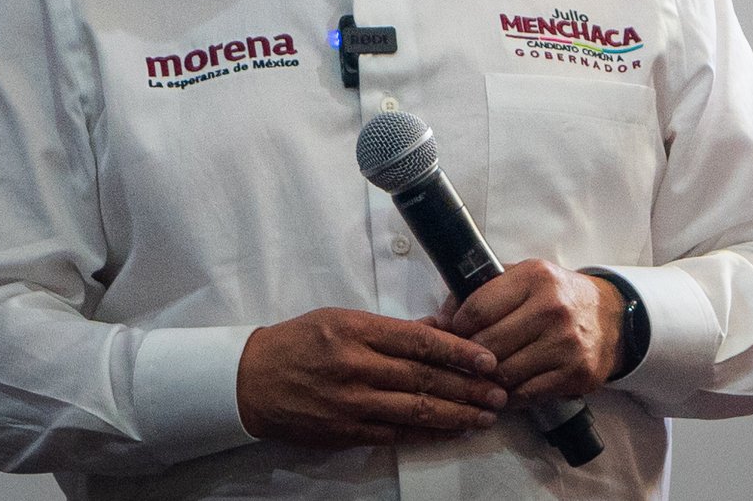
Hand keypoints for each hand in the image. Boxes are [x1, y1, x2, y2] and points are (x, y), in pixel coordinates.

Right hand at [236, 307, 507, 447]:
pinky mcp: (346, 431)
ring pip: (415, 410)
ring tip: (485, 415)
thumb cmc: (298, 342)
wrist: (252, 380)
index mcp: (355, 330)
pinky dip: (427, 434)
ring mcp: (351, 402)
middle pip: (423, 377)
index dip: (457, 351)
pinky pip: (395, 435)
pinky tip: (451, 431)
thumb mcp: (340, 318)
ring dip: (456, 414)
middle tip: (500, 392)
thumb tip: (438, 326)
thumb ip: (390, 327)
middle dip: (468, 387)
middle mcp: (355, 366)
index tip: (487, 358)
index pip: (417, 340)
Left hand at [441, 259, 623, 402]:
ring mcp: (567, 344)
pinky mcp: (577, 374)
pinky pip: (527, 393)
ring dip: (488, 377)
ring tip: (483, 373)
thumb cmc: (555, 295)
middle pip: (489, 344)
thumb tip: (440, 318)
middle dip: (470, 355)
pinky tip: (505, 387)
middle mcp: (552, 309)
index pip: (478, 308)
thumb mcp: (523, 277)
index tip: (453, 332)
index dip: (457, 325)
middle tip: (465, 358)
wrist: (610, 316)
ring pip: (505, 372)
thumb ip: (482, 290)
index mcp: (535, 278)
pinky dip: (509, 395)